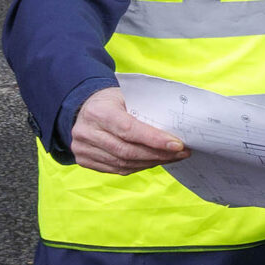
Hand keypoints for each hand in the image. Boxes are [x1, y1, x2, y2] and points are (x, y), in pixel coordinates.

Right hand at [70, 86, 187, 173]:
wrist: (83, 107)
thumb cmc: (112, 100)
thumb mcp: (126, 95)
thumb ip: (145, 109)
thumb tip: (176, 126)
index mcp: (98, 112)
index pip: (129, 130)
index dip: (154, 139)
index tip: (178, 144)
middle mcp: (86, 132)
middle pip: (128, 151)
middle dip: (159, 154)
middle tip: (182, 152)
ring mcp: (83, 149)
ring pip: (124, 163)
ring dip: (152, 162)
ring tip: (172, 157)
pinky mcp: (84, 160)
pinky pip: (117, 169)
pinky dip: (139, 167)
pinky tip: (154, 161)